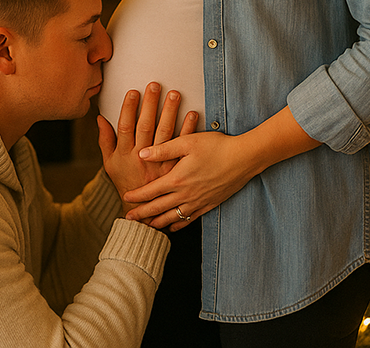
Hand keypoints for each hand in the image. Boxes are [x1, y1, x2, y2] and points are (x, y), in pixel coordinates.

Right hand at [98, 82, 197, 219]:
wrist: (143, 211)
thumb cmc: (124, 182)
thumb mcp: (109, 164)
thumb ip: (105, 140)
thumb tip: (99, 117)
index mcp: (124, 154)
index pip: (125, 126)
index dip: (128, 108)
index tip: (133, 91)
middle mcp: (141, 158)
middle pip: (145, 126)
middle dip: (150, 104)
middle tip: (155, 85)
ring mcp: (159, 164)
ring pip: (164, 133)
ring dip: (170, 112)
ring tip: (174, 94)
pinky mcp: (174, 169)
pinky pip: (182, 146)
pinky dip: (188, 129)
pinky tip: (192, 114)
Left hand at [121, 131, 256, 230]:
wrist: (244, 158)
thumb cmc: (216, 146)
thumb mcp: (188, 142)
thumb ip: (164, 149)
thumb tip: (142, 153)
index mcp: (178, 178)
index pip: (151, 190)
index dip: (137, 196)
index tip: (125, 198)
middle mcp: (186, 194)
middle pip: (159, 208)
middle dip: (142, 214)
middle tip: (128, 219)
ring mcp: (198, 201)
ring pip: (173, 217)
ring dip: (158, 222)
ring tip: (147, 226)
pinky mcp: (210, 204)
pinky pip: (190, 219)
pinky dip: (179, 224)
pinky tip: (174, 227)